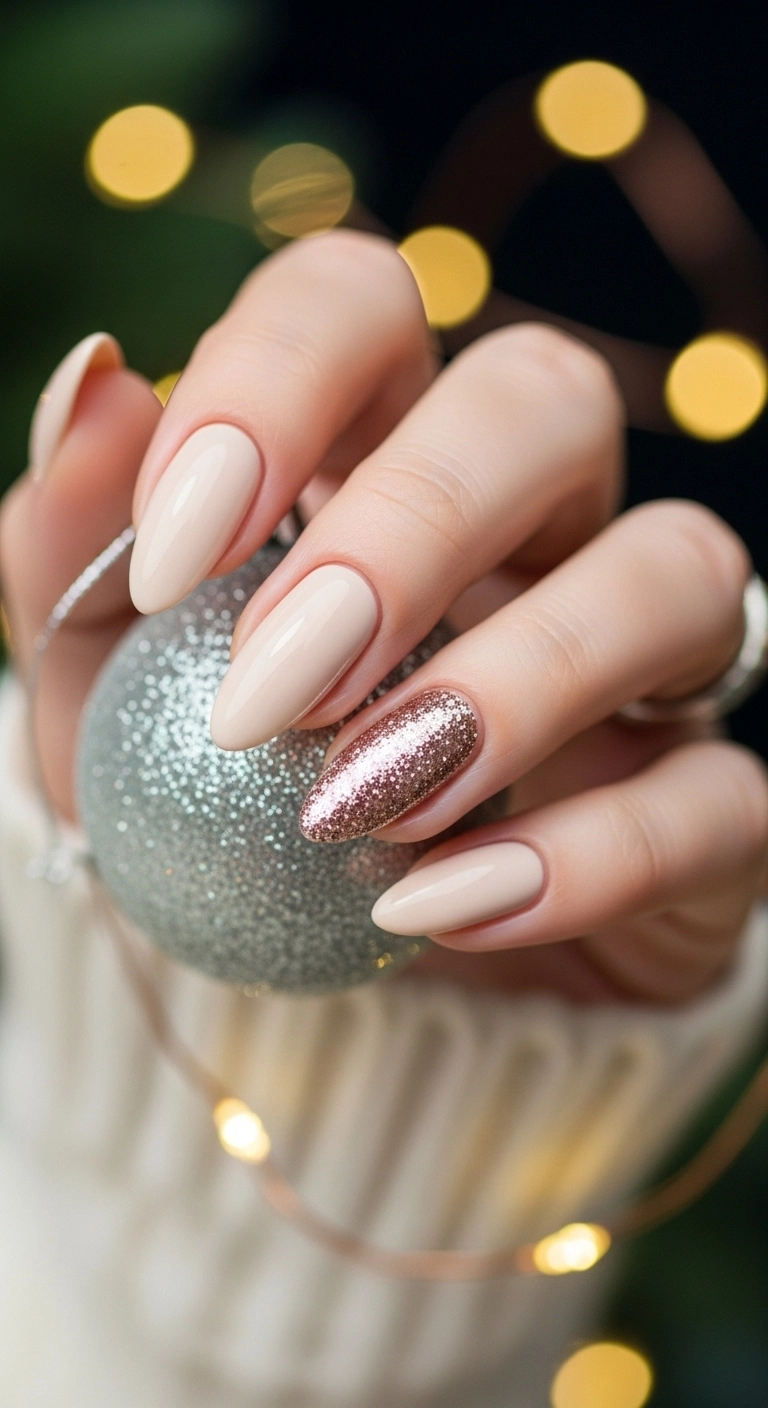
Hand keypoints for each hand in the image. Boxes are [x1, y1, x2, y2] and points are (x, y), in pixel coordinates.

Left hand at [2, 232, 765, 1003]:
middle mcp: (528, 526)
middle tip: (276, 686)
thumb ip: (72, 551)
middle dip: (413, 519)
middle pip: (546, 396)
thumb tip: (97, 383)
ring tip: (364, 804)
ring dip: (522, 677)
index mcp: (370, 458)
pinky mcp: (700, 806)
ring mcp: (636, 661)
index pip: (362, 303)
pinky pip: (712, 794)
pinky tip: (441, 909)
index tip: (175, 553)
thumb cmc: (209, 814)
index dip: (276, 379)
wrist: (319, 991)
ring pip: (678, 570)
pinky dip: (590, 855)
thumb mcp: (97, 699)